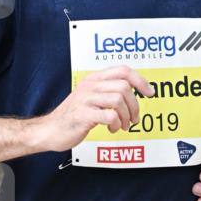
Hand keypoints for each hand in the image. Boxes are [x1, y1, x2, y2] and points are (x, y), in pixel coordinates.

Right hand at [37, 65, 154, 151]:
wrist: (49, 130)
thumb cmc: (73, 116)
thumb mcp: (91, 98)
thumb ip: (108, 92)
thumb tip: (134, 93)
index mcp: (93, 79)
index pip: (123, 70)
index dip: (140, 80)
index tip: (150, 92)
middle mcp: (89, 86)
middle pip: (124, 87)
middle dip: (135, 105)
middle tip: (133, 119)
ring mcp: (85, 99)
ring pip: (118, 100)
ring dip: (125, 116)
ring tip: (121, 125)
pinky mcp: (83, 114)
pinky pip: (110, 115)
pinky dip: (116, 124)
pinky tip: (112, 128)